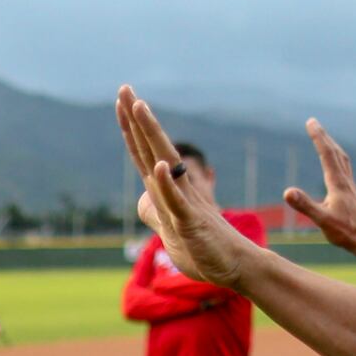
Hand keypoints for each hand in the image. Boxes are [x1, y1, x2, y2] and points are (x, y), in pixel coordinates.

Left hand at [116, 85, 254, 289]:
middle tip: (124, 88)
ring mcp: (185, 203)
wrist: (234, 267)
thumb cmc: (203, 247)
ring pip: (165, 163)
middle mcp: (177, 188)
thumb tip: (142, 199)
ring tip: (139, 107)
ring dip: (152, 135)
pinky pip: (178, 202)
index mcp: (168, 189)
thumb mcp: (170, 230)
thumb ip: (156, 212)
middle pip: (152, 148)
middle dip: (136, 119)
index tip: (121, 101)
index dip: (131, 129)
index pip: (144, 153)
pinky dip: (169, 185)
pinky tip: (160, 167)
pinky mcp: (192, 223)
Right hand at [283, 119, 355, 256]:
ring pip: (342, 159)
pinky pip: (344, 170)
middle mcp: (345, 181)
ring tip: (324, 139)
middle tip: (313, 123)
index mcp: (337, 184)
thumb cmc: (345, 232)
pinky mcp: (351, 194)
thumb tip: (287, 192)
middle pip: (335, 152)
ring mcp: (350, 187)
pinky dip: (337, 160)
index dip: (318, 137)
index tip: (311, 122)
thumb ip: (305, 205)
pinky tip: (335, 166)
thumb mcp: (322, 220)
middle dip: (323, 137)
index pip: (326, 154)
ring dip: (332, 146)